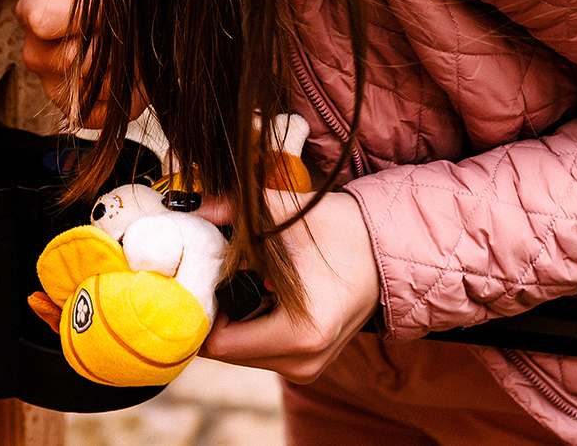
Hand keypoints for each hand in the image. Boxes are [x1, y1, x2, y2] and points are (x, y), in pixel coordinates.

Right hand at [16, 0, 144, 126]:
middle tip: (131, 29)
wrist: (130, 9)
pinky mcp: (74, 110)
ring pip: (84, 89)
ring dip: (120, 70)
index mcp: (32, 9)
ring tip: (138, 50)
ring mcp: (51, 85)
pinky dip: (124, 100)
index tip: (111, 1)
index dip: (83, 12)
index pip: (41, 20)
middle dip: (108, 44)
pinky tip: (137, 78)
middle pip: (66, 59)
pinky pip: (96, 116)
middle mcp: (33, 51)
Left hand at [197, 189, 380, 383]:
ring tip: (242, 280)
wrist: (385, 249)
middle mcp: (305, 362)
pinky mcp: (309, 364)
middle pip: (226, 351)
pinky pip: (259, 351)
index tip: (201, 275)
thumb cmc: (340, 231)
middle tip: (216, 273)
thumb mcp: (283, 214)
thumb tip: (191, 208)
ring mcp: (308, 368)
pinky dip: (249, 325)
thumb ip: (232, 211)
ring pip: (240, 354)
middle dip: (215, 312)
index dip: (202, 308)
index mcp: (301, 334)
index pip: (220, 343)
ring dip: (231, 320)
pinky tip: (259, 293)